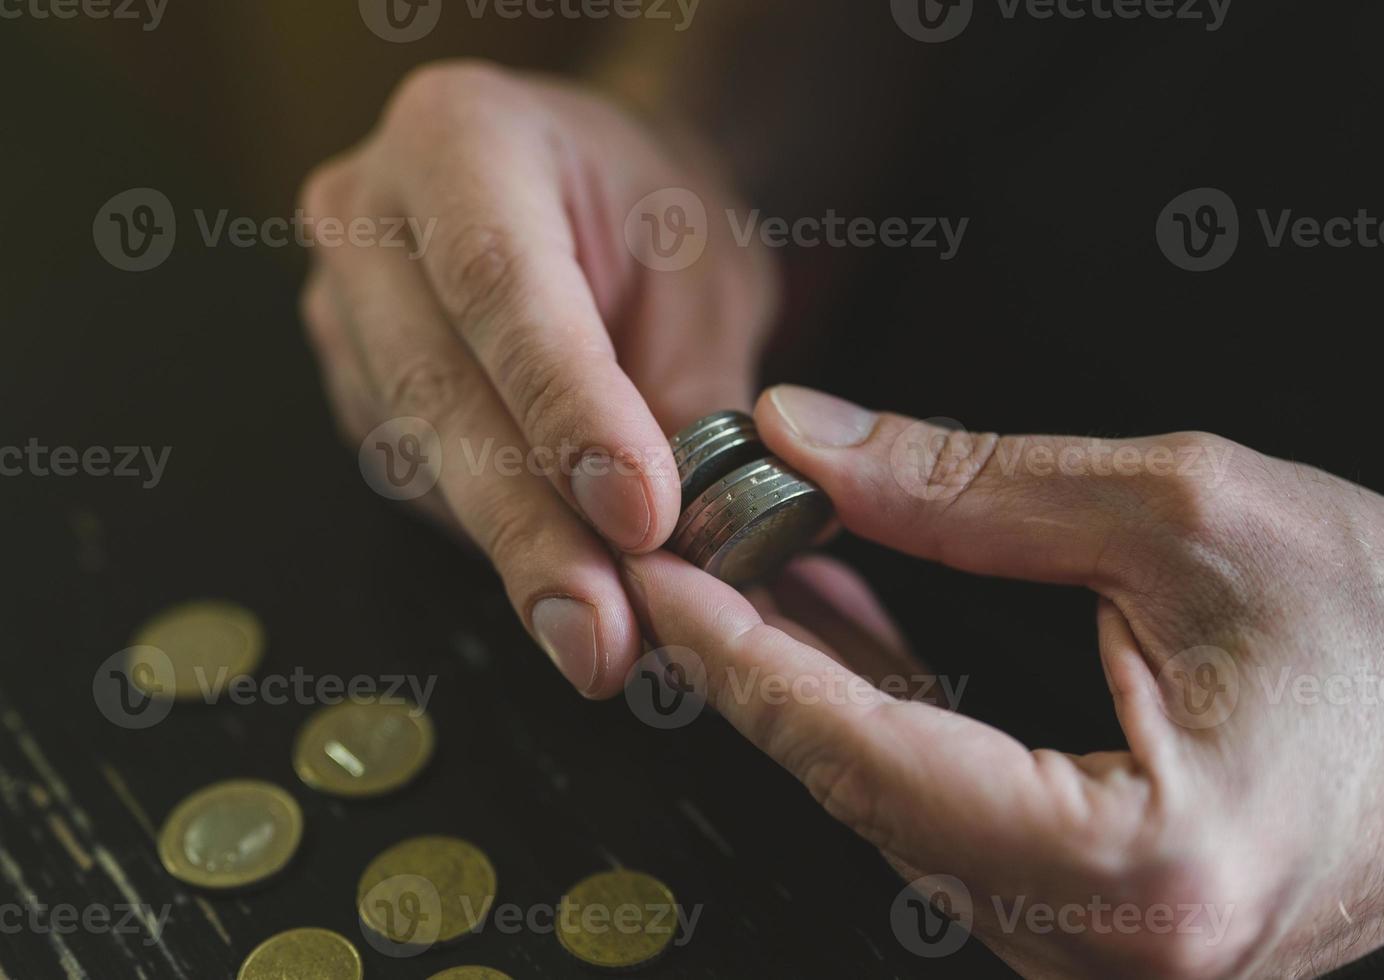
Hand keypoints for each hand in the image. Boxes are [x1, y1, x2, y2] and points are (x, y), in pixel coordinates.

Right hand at [297, 61, 775, 696]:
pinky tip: (568, 591)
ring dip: (516, 557)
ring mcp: (343, 308)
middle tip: (602, 635)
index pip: (500, 285)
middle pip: (437, 389)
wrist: (594, 197)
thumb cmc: (656, 216)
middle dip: (530, 528)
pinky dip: (497, 545)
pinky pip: (417, 483)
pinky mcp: (356, 389)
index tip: (641, 516)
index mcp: (460, 136)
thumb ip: (696, 397)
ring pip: (419, 455)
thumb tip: (701, 549)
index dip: (568, 411)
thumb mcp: (707, 274)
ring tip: (605, 637)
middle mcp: (367, 217)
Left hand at [621, 385, 1383, 977]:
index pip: (876, 758)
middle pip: (863, 793)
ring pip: (892, 812)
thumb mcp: (1188, 515)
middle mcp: (1111, 948)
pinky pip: (943, 820)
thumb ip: (973, 487)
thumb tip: (819, 445)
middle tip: (688, 553)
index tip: (668, 578)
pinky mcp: (1097, 925)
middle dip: (757, 666)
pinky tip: (838, 632)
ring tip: (747, 570)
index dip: (750, 660)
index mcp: (1147, 867)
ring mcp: (1100, 952)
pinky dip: (878, 720)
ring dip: (809, 688)